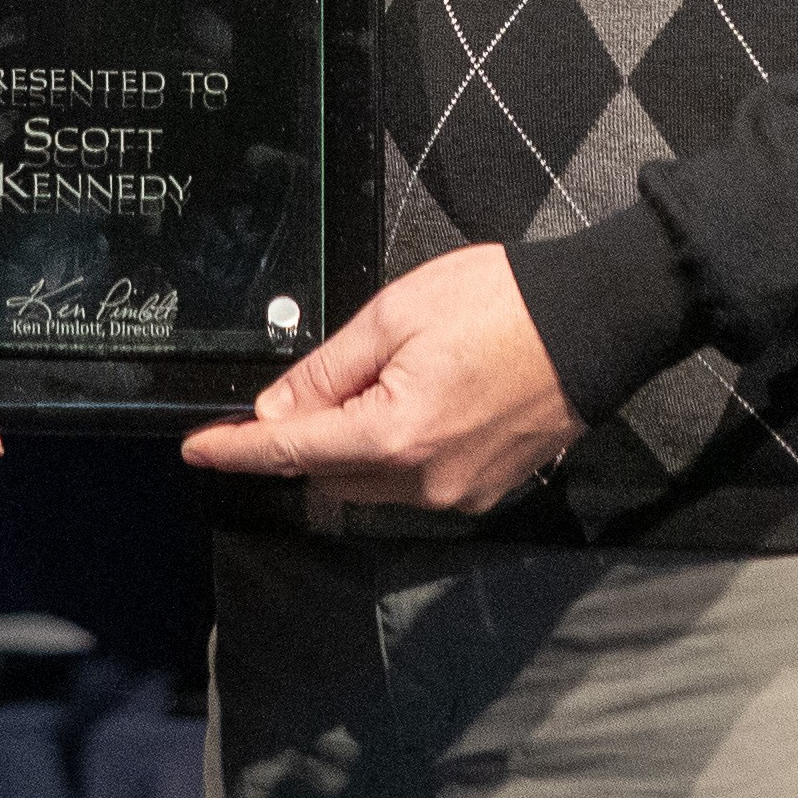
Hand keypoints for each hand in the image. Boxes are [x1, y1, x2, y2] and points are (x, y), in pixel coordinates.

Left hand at [181, 241, 574, 511]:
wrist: (600, 321)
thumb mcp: (398, 314)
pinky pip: (415, 483)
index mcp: (396, 436)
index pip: (291, 452)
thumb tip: (276, 410)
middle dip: (308, 436)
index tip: (196, 449)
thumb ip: (328, 369)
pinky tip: (424, 401)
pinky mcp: (485, 490)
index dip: (236, 449)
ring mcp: (458, 493)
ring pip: (371, 483)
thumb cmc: (506, 304)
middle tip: (325, 379)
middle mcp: (425, 482)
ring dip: (355, 445)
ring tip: (391, 379)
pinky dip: (398, 452)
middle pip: (329, 474)